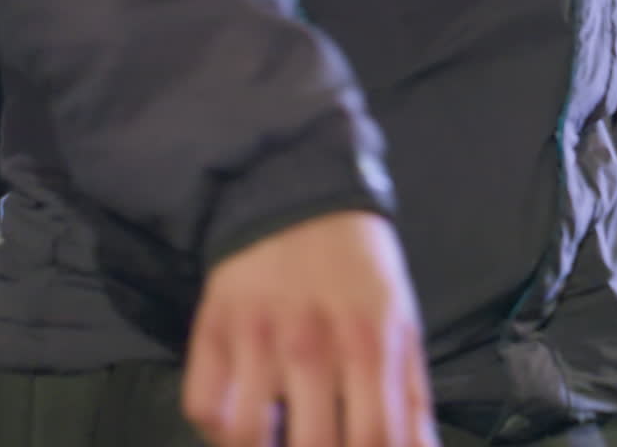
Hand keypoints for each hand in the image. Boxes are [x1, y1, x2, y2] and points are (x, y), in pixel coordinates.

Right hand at [182, 210, 437, 446]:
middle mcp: (311, 344)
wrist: (300, 195)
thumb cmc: (360, 269)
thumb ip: (413, 399)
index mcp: (370, 344)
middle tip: (324, 446)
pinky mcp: (211, 330)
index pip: (374, 438)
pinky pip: (203, 406)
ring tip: (281, 441)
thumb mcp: (402, 324)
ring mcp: (256, 339)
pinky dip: (219, 431)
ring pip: (247, 434)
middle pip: (313, 446)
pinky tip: (245, 424)